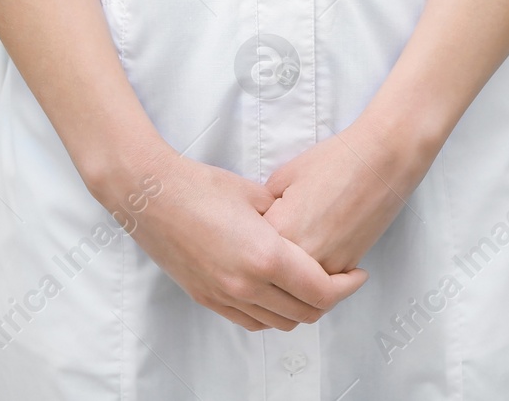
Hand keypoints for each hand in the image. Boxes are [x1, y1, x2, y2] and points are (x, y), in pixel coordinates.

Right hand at [102, 149, 368, 331]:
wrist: (151, 195)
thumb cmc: (203, 187)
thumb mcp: (257, 195)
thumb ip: (287, 218)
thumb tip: (306, 230)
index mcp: (265, 257)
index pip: (321, 291)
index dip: (347, 286)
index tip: (357, 275)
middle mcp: (246, 284)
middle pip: (304, 312)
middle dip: (329, 299)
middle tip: (339, 279)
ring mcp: (224, 296)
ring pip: (278, 322)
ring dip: (300, 309)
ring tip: (310, 285)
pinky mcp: (207, 298)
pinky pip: (250, 321)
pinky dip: (271, 313)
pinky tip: (277, 292)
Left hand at [263, 118, 431, 274]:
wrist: (382, 160)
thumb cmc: (336, 160)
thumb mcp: (283, 176)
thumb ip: (263, 207)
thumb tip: (258, 225)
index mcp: (280, 231)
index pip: (250, 249)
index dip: (250, 237)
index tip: (253, 226)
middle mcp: (302, 256)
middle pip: (273, 271)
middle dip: (270, 256)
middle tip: (277, 232)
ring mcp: (327, 265)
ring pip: (298, 283)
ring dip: (293, 269)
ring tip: (299, 237)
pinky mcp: (348, 266)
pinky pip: (322, 279)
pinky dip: (317, 268)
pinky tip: (318, 243)